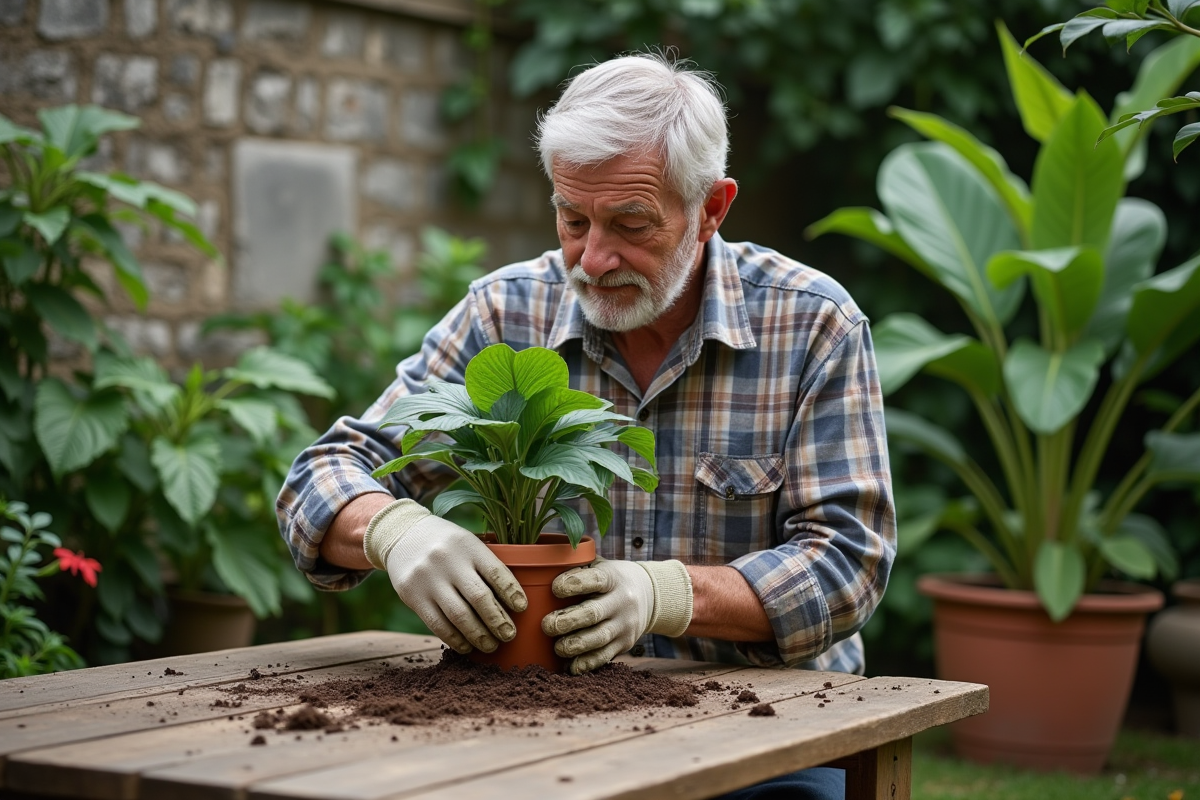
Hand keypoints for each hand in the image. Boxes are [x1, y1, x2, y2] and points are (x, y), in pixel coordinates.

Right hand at [363, 499, 526, 653]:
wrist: (402, 533)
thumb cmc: (445, 543)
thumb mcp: (467, 542)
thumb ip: (485, 565)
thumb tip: (512, 601)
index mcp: (468, 545)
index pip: (496, 572)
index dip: (511, 592)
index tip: (522, 608)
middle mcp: (448, 561)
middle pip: (479, 597)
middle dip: (498, 621)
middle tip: (509, 635)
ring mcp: (428, 579)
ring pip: (459, 615)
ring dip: (479, 635)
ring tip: (491, 645)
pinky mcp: (412, 595)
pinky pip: (437, 624)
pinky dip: (455, 639)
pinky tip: (467, 646)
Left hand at [541, 557, 692, 674]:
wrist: (648, 595)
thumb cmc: (609, 578)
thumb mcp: (599, 565)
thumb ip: (575, 566)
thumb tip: (539, 567)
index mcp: (612, 577)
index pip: (594, 579)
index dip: (573, 584)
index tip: (554, 588)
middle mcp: (622, 601)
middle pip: (593, 613)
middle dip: (567, 621)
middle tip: (546, 625)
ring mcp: (625, 624)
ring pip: (599, 638)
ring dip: (575, 645)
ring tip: (558, 647)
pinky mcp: (625, 644)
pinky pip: (604, 657)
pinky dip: (586, 664)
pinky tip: (570, 666)